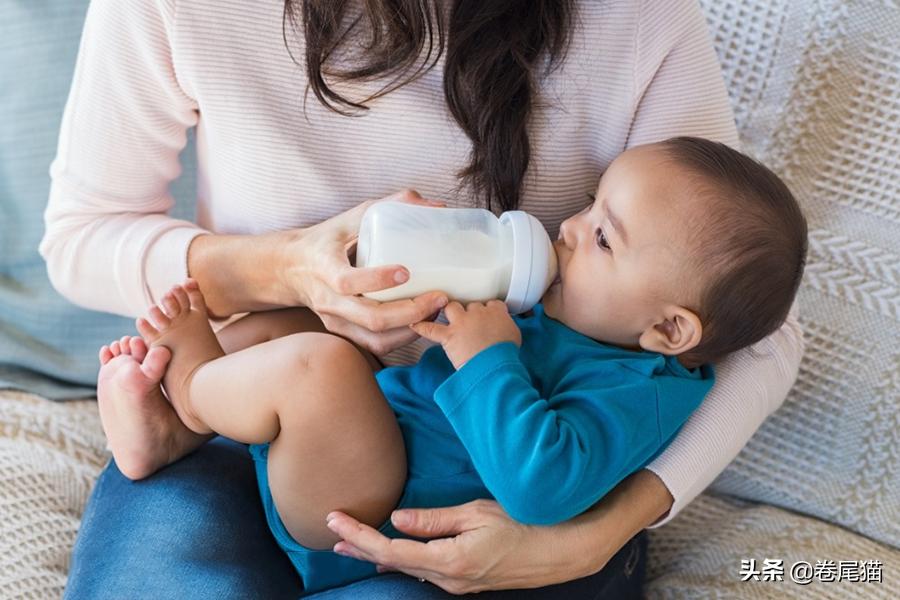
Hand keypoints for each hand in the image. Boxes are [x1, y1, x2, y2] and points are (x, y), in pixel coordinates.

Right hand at [282, 189, 449, 355]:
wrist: (291, 268)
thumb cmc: (327, 239)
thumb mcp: (352, 217)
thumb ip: (391, 205)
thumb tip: (437, 205)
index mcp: (324, 267)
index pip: (347, 281)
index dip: (377, 279)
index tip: (406, 272)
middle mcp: (328, 299)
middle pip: (371, 318)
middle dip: (411, 312)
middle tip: (439, 297)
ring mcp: (335, 320)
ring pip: (377, 338)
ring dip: (412, 329)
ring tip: (436, 310)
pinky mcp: (344, 332)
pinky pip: (376, 345)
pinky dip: (403, 338)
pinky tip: (421, 321)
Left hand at [325, 500, 594, 594]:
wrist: (563, 550)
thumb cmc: (525, 523)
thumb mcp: (477, 513)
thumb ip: (434, 520)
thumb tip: (397, 519)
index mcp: (449, 561)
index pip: (391, 550)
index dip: (359, 536)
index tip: (334, 521)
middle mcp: (449, 579)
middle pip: (393, 563)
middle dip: (360, 548)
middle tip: (331, 534)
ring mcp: (458, 584)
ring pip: (408, 569)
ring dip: (378, 554)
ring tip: (352, 543)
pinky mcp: (467, 581)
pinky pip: (425, 571)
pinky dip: (402, 559)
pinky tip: (392, 553)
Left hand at [410, 300, 520, 368]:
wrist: (495, 365)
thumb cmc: (506, 354)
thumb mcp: (514, 335)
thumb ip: (507, 326)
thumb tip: (503, 329)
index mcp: (496, 311)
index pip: (491, 303)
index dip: (488, 310)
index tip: (487, 316)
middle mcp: (478, 313)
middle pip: (471, 305)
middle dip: (469, 312)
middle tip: (470, 322)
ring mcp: (462, 323)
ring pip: (451, 307)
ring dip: (450, 311)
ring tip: (449, 317)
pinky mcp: (449, 336)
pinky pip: (430, 329)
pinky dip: (422, 327)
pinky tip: (414, 324)